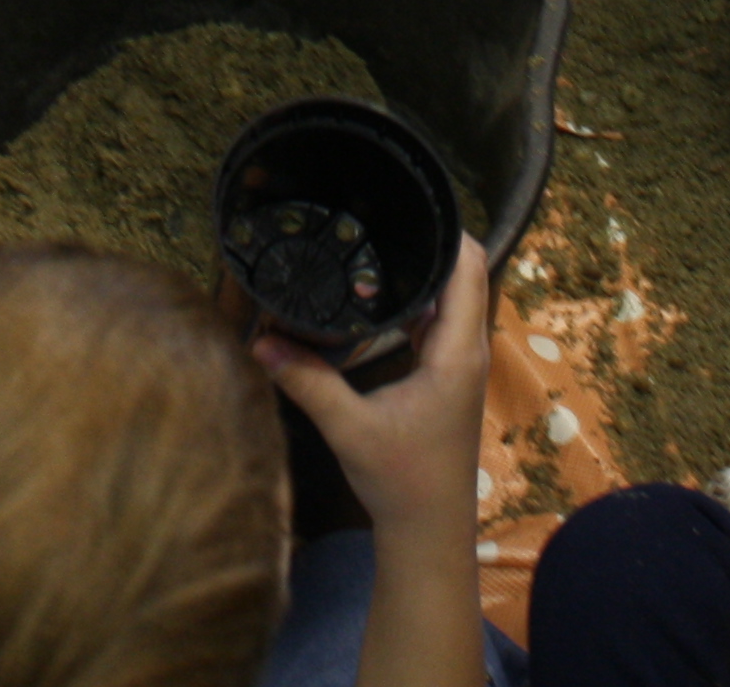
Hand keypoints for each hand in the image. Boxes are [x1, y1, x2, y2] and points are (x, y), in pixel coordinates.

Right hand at [255, 236, 493, 543]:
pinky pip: (440, 319)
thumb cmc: (401, 480)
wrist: (429, 528)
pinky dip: (419, 298)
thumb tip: (260, 340)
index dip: (449, 230)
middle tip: (382, 212)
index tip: (410, 202)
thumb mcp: (349, 427)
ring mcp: (459, 362)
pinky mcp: (446, 375)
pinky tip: (381, 291)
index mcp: (456, 351)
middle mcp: (466, 349)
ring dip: (426, 270)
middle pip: (464, 274)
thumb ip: (307, 380)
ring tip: (377, 239)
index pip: (469, 268)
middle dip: (431, 240)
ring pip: (453, 297)